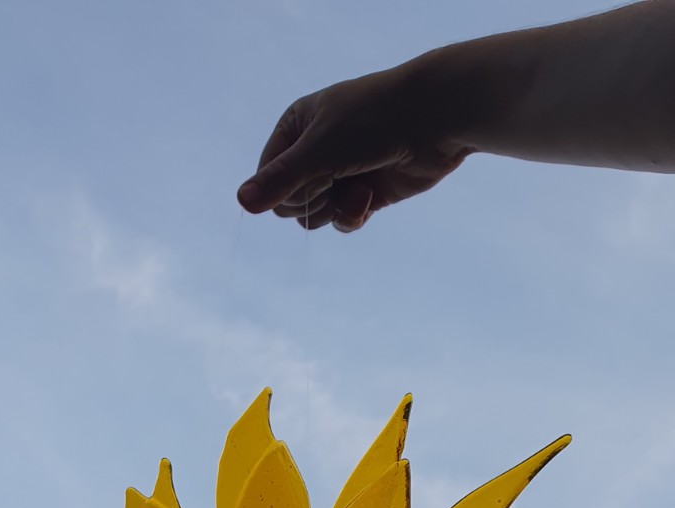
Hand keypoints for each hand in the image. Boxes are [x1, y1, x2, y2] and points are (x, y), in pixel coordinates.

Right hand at [237, 58, 473, 231]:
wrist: (433, 120)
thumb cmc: (373, 121)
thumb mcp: (320, 150)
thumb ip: (281, 180)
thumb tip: (241, 203)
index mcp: (295, 127)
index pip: (267, 177)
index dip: (284, 187)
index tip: (310, 173)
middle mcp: (315, 149)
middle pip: (290, 202)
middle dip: (313, 199)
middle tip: (335, 179)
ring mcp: (340, 172)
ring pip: (315, 216)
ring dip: (335, 211)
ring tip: (358, 190)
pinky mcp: (365, 193)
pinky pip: (341, 221)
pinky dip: (353, 216)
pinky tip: (370, 200)